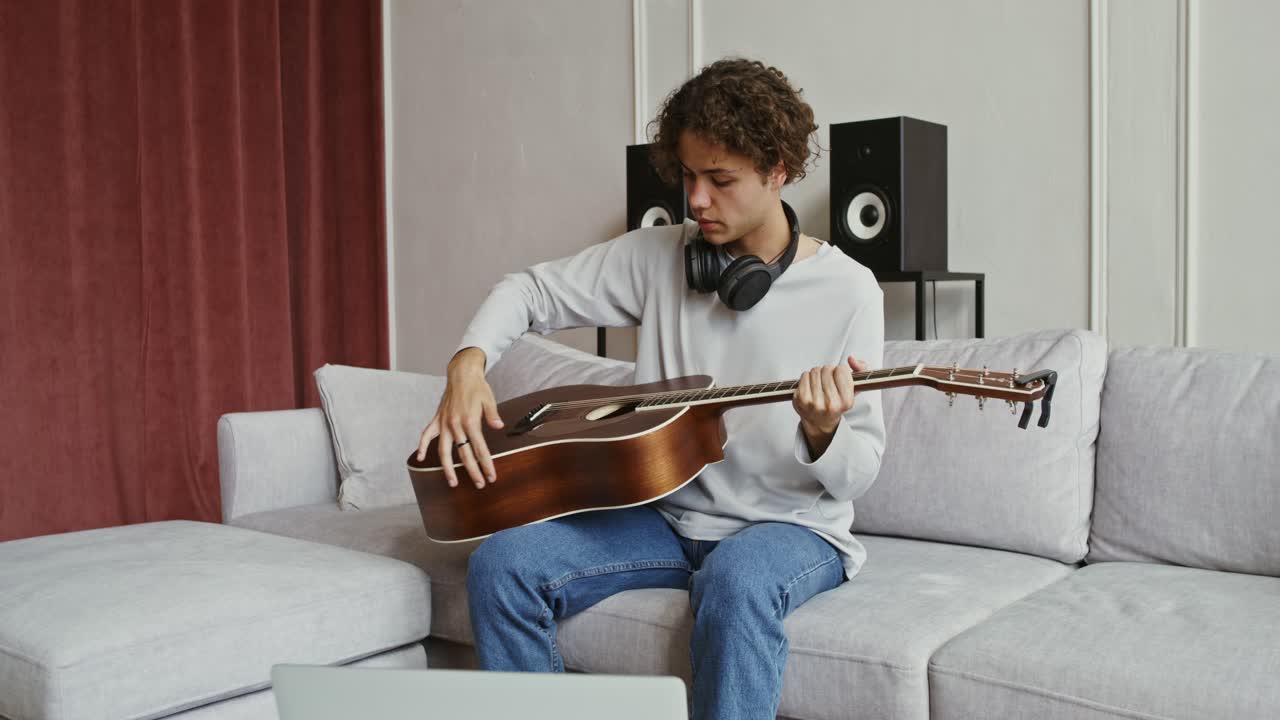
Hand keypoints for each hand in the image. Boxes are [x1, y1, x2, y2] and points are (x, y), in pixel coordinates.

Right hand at [415, 348, 504, 488]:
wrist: (462, 373)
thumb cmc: (477, 387)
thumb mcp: (489, 400)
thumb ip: (493, 415)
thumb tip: (499, 426)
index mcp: (470, 421)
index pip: (480, 449)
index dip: (486, 464)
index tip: (491, 476)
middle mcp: (455, 424)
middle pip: (464, 454)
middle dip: (472, 471)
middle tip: (479, 484)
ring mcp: (444, 423)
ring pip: (443, 450)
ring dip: (447, 468)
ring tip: (452, 482)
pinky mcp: (437, 419)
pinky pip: (426, 435)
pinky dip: (421, 446)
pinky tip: (420, 458)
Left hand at [793, 355, 867, 435]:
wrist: (820, 420)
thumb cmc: (838, 401)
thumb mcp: (855, 387)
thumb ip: (861, 369)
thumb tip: (850, 359)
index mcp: (846, 402)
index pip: (841, 370)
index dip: (840, 370)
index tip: (839, 377)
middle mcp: (830, 404)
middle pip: (827, 369)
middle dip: (828, 371)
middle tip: (828, 380)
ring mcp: (814, 403)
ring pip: (815, 371)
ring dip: (818, 373)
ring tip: (820, 383)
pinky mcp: (800, 400)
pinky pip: (804, 375)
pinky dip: (807, 376)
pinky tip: (811, 385)